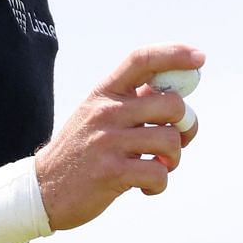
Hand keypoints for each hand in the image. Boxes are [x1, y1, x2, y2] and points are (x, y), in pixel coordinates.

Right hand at [35, 43, 205, 231]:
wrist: (42, 189)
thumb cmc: (80, 151)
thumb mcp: (97, 116)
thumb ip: (132, 102)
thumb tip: (177, 92)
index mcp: (104, 93)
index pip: (142, 60)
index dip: (174, 54)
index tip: (199, 58)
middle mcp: (106, 112)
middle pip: (172, 104)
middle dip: (185, 127)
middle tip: (176, 142)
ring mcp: (108, 142)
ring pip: (170, 141)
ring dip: (173, 159)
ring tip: (157, 167)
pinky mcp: (112, 173)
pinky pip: (158, 174)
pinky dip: (158, 185)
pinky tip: (143, 187)